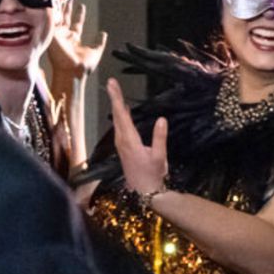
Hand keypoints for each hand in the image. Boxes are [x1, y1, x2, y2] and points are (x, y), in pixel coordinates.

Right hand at [42, 1, 105, 95]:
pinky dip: (52, 8)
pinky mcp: (52, 33)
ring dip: (58, 3)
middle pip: (64, 17)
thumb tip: (103, 33)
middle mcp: (64, 35)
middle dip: (65, 6)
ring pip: (57, 15)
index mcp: (74, 39)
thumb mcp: (95, 51)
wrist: (73, 71)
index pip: (76, 23)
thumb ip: (99, 42)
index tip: (81, 5)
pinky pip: (52, 17)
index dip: (78, 14)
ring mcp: (57, 34)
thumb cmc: (84, 66)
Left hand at [106, 80, 168, 198]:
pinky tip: (124, 111)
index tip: (112, 85)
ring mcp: (121, 144)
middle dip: (114, 98)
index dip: (117, 98)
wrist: (143, 192)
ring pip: (117, 121)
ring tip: (115, 92)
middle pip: (117, 115)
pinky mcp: (123, 147)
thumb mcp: (160, 156)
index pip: (122, 115)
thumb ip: (160, 137)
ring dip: (116, 105)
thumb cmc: (153, 175)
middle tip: (111, 82)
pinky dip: (121, 115)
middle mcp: (122, 140)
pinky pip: (120, 126)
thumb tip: (162, 118)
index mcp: (130, 140)